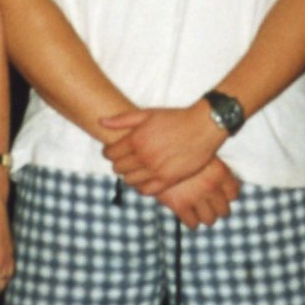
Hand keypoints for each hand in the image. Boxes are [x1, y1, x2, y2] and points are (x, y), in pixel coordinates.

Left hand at [100, 105, 224, 194]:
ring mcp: (156, 170)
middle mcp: (143, 156)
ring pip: (129, 181)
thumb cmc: (175, 118)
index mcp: (136, 139)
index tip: (113, 151)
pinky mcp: (168, 180)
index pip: (110, 153)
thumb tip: (101, 122)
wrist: (203, 127)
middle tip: (125, 159)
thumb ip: (123, 120)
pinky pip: (146, 190)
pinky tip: (145, 179)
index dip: (109, 152)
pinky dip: (141, 187)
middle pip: (118, 168)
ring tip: (135, 169)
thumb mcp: (148, 113)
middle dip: (118, 163)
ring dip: (129, 176)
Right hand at [155, 157, 240, 228]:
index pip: (234, 194)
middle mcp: (211, 186)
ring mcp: (196, 197)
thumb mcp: (202, 152)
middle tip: (210, 204)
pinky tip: (188, 214)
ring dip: (206, 216)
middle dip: (218, 209)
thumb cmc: (180, 147)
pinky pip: (193, 224)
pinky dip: (192, 221)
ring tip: (199, 211)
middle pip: (224, 210)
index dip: (228, 196)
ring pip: (210, 220)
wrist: (157, 150)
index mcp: (220, 171)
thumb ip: (214, 167)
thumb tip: (224, 180)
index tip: (222, 195)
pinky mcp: (180, 205)